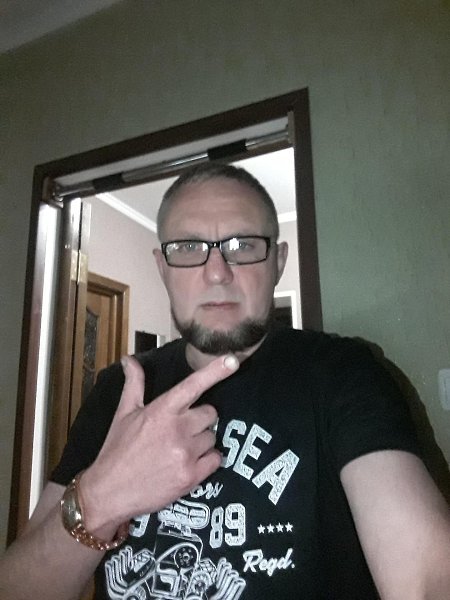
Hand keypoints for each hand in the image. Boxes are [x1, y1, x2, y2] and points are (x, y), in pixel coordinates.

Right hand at [80, 354, 238, 536]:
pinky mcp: (192, 476)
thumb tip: (129, 359)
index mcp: (162, 410)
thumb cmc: (117, 449)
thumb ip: (134, 384)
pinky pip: (216, 459)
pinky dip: (206, 461)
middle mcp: (177, 429)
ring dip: (201, 442)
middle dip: (199, 420)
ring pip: (212, 437)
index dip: (215, 371)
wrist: (109, 492)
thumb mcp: (124, 413)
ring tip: (178, 450)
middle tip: (180, 430)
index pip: (193, 385)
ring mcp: (186, 453)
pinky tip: (187, 463)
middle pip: (210, 413)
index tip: (233, 360)